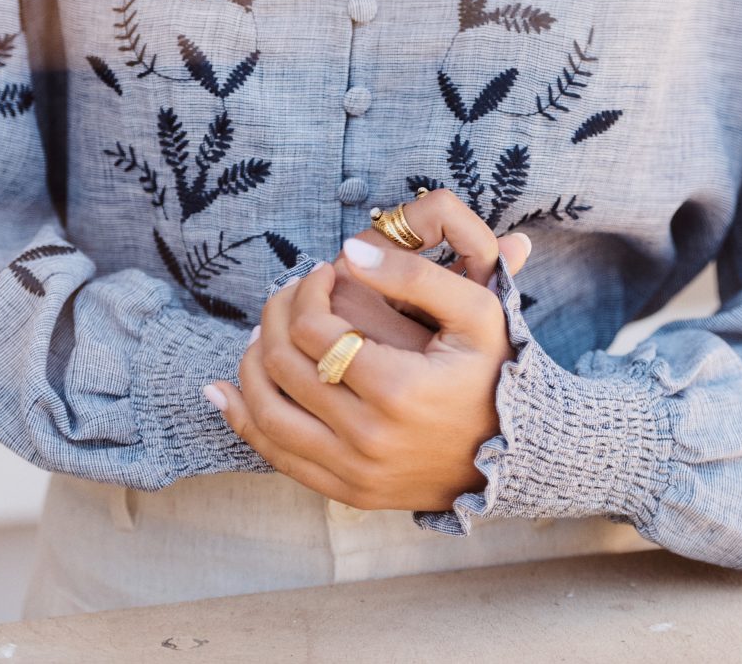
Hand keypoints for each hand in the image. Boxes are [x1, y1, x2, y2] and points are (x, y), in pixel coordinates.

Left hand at [205, 190, 532, 509]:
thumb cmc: (496, 372)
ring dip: (250, 363)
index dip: (306, 289)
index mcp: (397, 388)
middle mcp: (367, 436)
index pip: (313, 329)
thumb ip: (415, 274)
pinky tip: (223, 389)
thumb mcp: (478, 311)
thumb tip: (347, 252)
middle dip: (275, 314)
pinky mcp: (346, 491)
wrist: (518, 453)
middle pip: (282, 364)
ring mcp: (353, 471)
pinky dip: (242, 418)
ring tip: (263, 330)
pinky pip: (275, 455)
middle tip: (291, 291)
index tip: (321, 271)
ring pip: (266, 412)